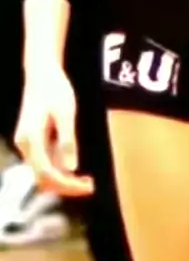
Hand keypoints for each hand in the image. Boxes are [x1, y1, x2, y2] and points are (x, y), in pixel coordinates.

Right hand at [15, 64, 93, 196]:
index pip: (46, 173)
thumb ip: (67, 140)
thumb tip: (71, 167)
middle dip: (65, 186)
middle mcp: (26, 145)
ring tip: (87, 181)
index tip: (87, 187)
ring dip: (64, 180)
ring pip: (44, 173)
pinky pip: (46, 163)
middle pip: (43, 178)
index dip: (66, 185)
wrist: (41, 72)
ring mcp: (29, 145)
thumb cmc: (54, 88)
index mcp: (31, 139)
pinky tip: (77, 171)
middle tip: (90, 186)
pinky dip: (61, 170)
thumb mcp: (65, 112)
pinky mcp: (35, 142)